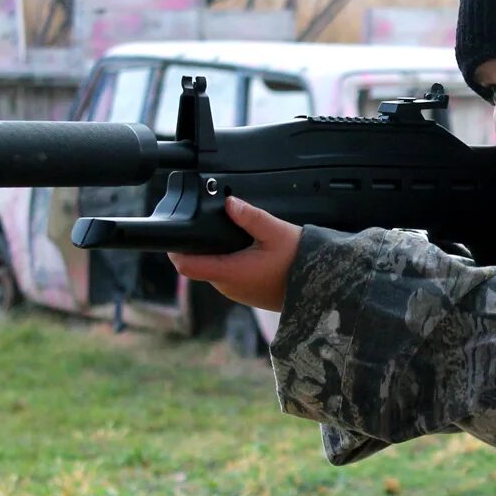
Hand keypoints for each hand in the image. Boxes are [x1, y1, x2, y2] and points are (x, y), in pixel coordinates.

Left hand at [168, 196, 301, 311]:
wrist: (321, 288)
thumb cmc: (300, 263)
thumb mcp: (276, 232)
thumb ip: (250, 216)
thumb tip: (228, 202)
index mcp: (229, 272)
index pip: (185, 265)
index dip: (174, 248)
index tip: (175, 231)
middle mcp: (228, 286)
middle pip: (198, 264)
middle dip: (200, 245)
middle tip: (209, 223)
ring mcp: (236, 292)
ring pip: (213, 269)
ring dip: (216, 253)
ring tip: (230, 234)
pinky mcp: (246, 293)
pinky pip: (228, 275)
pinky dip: (230, 261)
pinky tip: (245, 249)